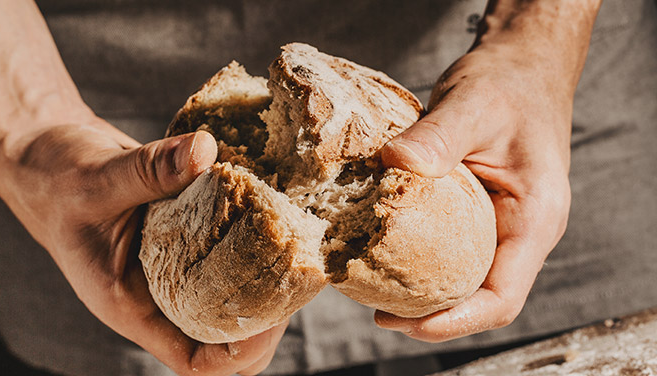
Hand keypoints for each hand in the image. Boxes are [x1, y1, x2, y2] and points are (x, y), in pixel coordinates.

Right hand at [1, 119, 285, 374]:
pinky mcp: (186, 235)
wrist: (48, 158)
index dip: (239, 351)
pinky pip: (226, 248)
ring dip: (264, 274)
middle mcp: (159, 293)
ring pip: (231, 292)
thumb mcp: (97, 178)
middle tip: (295, 271)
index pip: (194, 360)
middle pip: (225, 335)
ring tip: (293, 241)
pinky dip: (250, 235)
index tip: (274, 314)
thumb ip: (149, 170)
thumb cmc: (56, 180)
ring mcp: (175, 266)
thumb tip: (204, 151)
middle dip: (266, 315)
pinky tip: (272, 206)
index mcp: (133, 305)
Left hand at [376, 41, 573, 340]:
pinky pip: (454, 251)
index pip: (501, 297)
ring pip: (467, 278)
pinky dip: (422, 261)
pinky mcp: (480, 212)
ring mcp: (502, 224)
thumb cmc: (508, 84)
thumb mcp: (474, 104)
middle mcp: (522, 231)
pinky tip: (385, 253)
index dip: (455, 321)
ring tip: (375, 291)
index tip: (405, 322)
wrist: (522, 65)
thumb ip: (438, 136)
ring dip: (425, 293)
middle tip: (378, 312)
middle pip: (480, 298)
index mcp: (534, 218)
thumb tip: (391, 164)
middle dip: (432, 315)